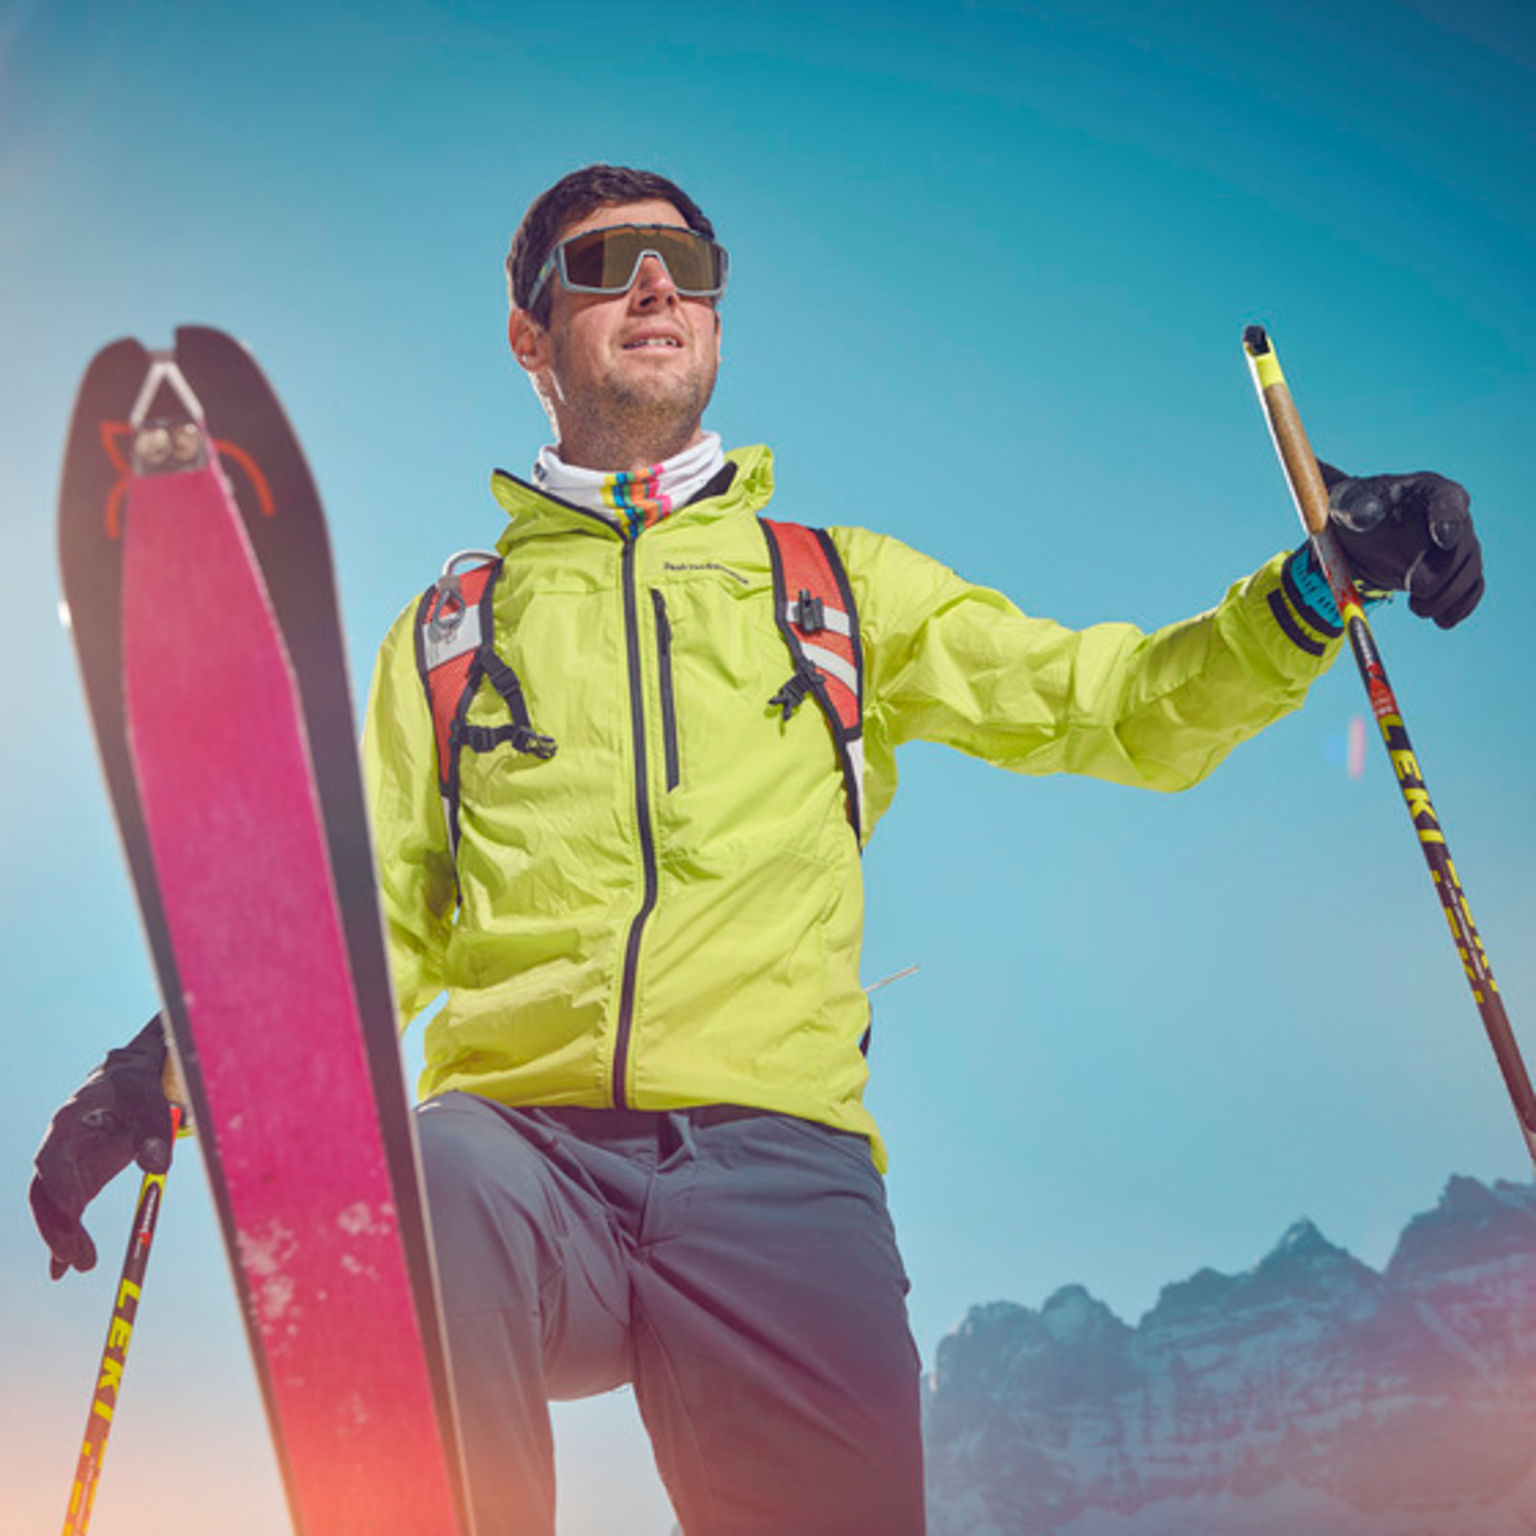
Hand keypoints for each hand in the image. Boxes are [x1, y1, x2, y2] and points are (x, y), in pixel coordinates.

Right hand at [30, 1016, 173, 1278]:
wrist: (129, 1082)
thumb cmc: (137, 1088)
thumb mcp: (149, 1102)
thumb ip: (153, 1131)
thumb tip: (157, 1166)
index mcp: (68, 1121)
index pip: (52, 1158)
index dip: (58, 1186)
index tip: (72, 1213)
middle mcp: (57, 1147)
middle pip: (44, 1192)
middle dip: (56, 1226)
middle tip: (75, 1257)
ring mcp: (64, 1166)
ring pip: (51, 1207)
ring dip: (61, 1238)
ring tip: (82, 1265)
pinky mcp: (77, 1180)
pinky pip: (65, 1213)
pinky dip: (64, 1239)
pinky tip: (63, 1269)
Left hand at [1320, 463, 1483, 628]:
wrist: (1358, 533)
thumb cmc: (1354, 511)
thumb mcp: (1347, 505)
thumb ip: (1355, 509)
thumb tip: (1362, 516)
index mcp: (1429, 491)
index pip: (1449, 501)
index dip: (1450, 519)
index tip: (1443, 539)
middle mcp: (1454, 515)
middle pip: (1464, 547)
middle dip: (1441, 576)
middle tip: (1415, 597)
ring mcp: (1459, 543)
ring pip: (1470, 572)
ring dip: (1447, 598)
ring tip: (1417, 609)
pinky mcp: (1456, 569)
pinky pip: (1471, 589)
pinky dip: (1460, 607)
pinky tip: (1442, 620)